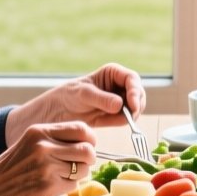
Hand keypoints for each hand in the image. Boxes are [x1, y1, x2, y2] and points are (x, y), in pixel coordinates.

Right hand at [0, 120, 97, 195]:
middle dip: (89, 158)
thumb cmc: (10, 168)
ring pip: (83, 169)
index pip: (81, 128)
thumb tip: (86, 140)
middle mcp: (44, 147)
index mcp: (40, 132)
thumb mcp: (29, 142)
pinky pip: (73, 185)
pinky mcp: (49, 187)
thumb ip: (54, 138)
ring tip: (62, 175)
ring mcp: (47, 168)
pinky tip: (52, 185)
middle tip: (82, 162)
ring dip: (78, 174)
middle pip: (87, 150)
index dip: (90, 138)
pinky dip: (68, 186)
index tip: (89, 144)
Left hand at [10, 63, 144, 142]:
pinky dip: (125, 121)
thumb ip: (101, 99)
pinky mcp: (117, 114)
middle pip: (138, 93)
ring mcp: (120, 100)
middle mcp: (119, 85)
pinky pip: (128, 118)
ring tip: (121, 120)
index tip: (132, 104)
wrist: (58, 112)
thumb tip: (119, 104)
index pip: (132, 79)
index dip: (135, 90)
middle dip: (137, 104)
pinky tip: (114, 122)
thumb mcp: (83, 95)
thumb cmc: (68, 96)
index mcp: (113, 73)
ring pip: (136, 107)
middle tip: (132, 116)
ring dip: (132, 114)